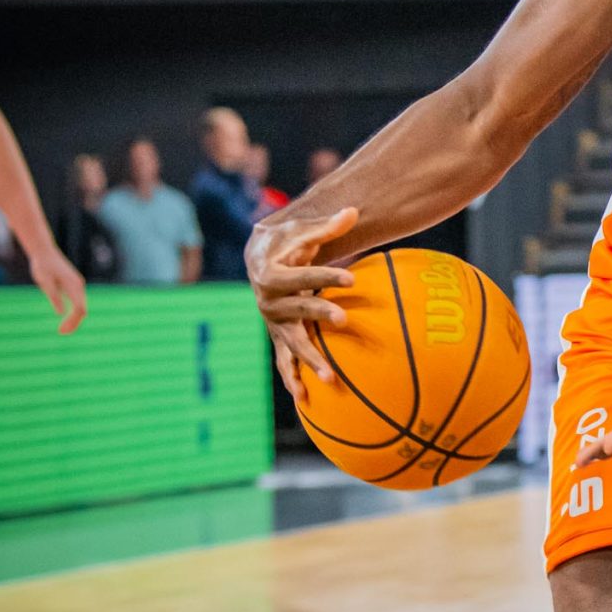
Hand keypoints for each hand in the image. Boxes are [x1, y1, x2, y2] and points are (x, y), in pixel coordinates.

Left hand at [28, 246, 86, 335]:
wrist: (44, 251)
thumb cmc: (42, 265)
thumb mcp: (45, 282)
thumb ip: (53, 296)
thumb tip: (60, 313)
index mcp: (73, 285)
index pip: (80, 308)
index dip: (72, 321)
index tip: (61, 329)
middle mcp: (79, 286)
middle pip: (83, 310)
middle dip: (74, 323)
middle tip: (62, 333)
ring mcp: (77, 286)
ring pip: (81, 307)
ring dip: (74, 320)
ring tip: (62, 330)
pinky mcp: (73, 286)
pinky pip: (77, 303)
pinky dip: (73, 314)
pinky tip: (65, 320)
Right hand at [245, 206, 356, 399]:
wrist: (259, 258)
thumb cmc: (286, 241)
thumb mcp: (303, 231)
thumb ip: (327, 225)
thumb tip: (353, 211)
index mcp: (269, 273)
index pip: (299, 276)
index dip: (324, 277)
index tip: (352, 277)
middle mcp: (267, 301)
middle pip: (296, 310)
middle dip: (319, 314)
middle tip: (344, 318)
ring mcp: (272, 322)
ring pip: (291, 344)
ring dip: (309, 360)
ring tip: (330, 378)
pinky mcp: (279, 336)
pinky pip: (285, 361)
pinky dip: (294, 379)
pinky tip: (307, 400)